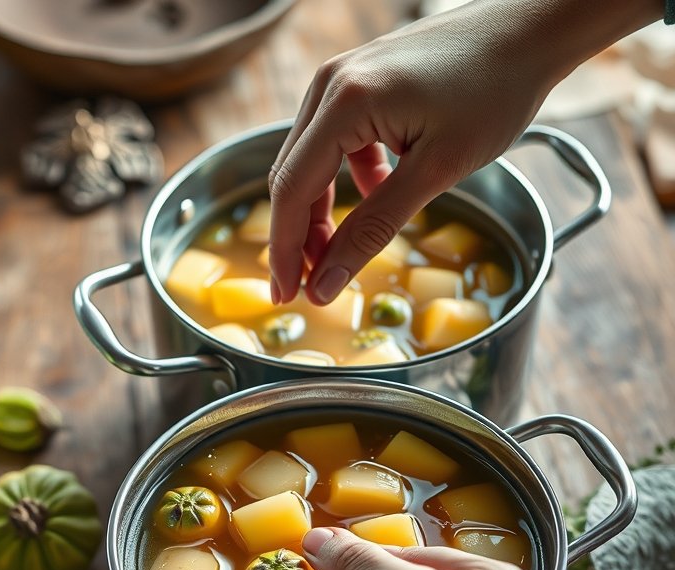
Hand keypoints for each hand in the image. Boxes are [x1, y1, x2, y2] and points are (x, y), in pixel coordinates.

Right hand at [267, 0, 657, 304]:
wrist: (531, 28)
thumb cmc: (496, 90)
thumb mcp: (436, 171)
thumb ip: (373, 229)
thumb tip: (325, 283)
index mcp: (344, 102)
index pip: (292, 190)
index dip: (284, 249)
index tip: (286, 295)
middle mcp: (329, 83)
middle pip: (292, 176)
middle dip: (298, 236)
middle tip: (308, 286)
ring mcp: (340, 77)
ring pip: (309, 160)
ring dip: (320, 210)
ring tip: (337, 252)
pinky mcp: (357, 79)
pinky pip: (333, 140)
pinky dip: (345, 178)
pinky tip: (377, 196)